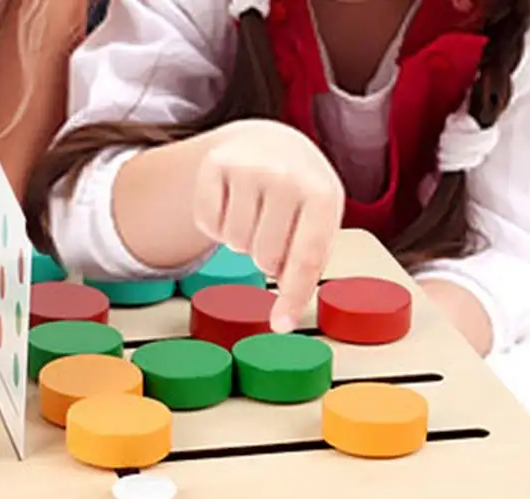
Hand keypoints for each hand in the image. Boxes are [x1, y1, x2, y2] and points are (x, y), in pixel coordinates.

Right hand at [192, 120, 343, 333]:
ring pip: (234, 243)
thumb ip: (307, 265)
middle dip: (266, 257)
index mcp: (321, 192)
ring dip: (242, 239)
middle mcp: (286, 174)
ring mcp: (249, 166)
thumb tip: (282, 321)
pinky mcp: (215, 165)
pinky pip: (208, 224)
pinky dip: (217, 224)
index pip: (305, 257)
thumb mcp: (318, 219)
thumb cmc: (298, 192)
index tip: (281, 325)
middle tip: (273, 231)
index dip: (292, 296)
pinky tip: (232, 203)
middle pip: (265, 257)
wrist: (267, 142)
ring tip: (255, 213)